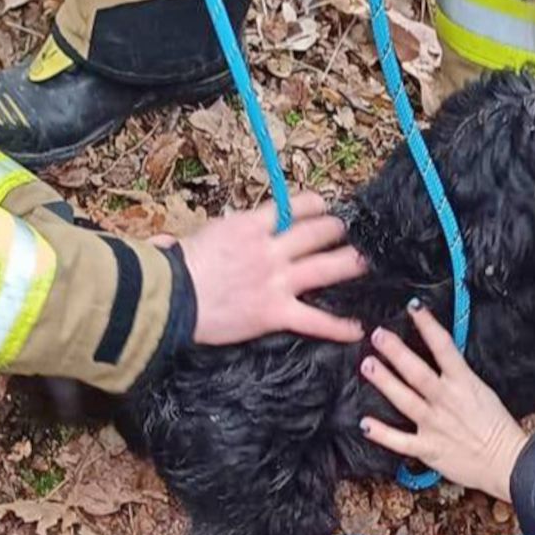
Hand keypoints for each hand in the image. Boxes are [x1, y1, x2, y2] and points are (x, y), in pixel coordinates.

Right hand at [173, 191, 367, 345]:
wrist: (170, 298)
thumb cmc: (176, 268)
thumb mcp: (199, 237)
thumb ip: (213, 235)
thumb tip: (178, 239)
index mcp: (251, 226)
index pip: (294, 206)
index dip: (315, 205)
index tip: (324, 207)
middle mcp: (270, 250)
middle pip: (317, 233)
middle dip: (336, 230)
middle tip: (348, 231)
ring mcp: (276, 281)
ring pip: (325, 268)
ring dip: (349, 264)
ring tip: (364, 263)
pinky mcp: (275, 313)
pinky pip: (315, 320)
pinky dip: (338, 326)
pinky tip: (357, 328)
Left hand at [359, 302, 528, 501]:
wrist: (508, 462)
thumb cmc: (497, 426)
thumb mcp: (481, 390)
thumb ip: (458, 374)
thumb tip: (441, 355)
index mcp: (464, 383)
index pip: (445, 347)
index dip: (428, 325)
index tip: (414, 307)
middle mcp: (447, 400)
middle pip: (418, 372)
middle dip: (396, 352)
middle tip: (378, 335)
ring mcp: (436, 425)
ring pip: (406, 400)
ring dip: (385, 382)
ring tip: (368, 366)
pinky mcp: (430, 448)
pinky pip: (401, 441)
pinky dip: (383, 434)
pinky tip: (365, 424)